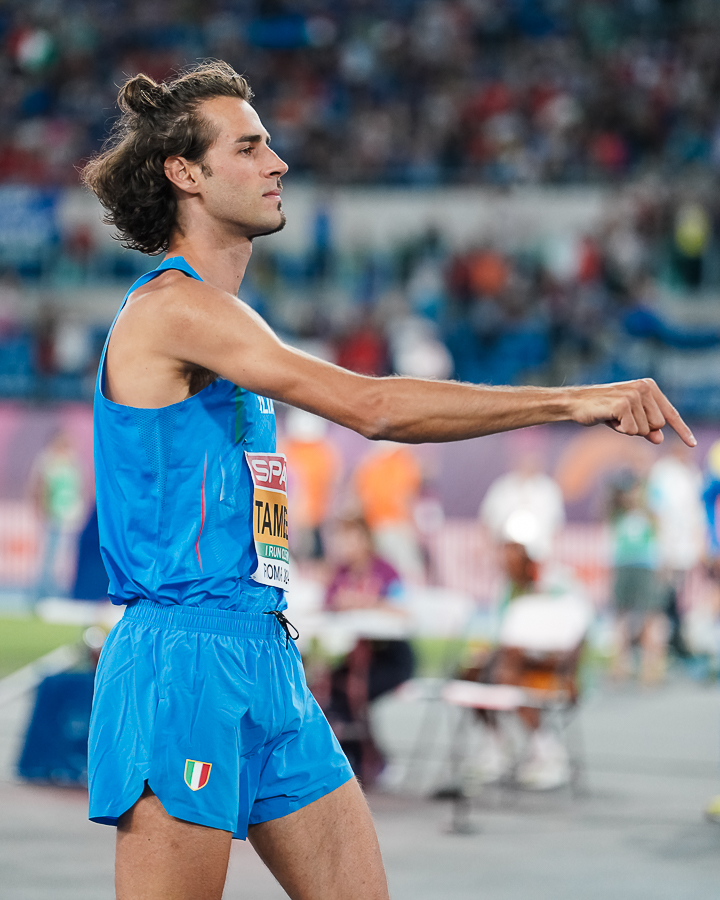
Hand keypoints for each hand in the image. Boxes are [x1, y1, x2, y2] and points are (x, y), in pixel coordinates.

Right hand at [568, 378, 695, 446]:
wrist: (576, 403)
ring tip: (614, 417)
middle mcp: (644, 388)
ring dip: (628, 429)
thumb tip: (659, 438)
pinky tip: (609, 419)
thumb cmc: (602, 409)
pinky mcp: (623, 404)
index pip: (670, 412)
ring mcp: (634, 395)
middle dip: (641, 428)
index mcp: (649, 387)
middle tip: (621, 419)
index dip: (681, 429)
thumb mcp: (628, 418)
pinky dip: (620, 430)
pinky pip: (631, 430)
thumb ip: (646, 426)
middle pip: (658, 424)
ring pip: (645, 429)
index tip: (692, 443)